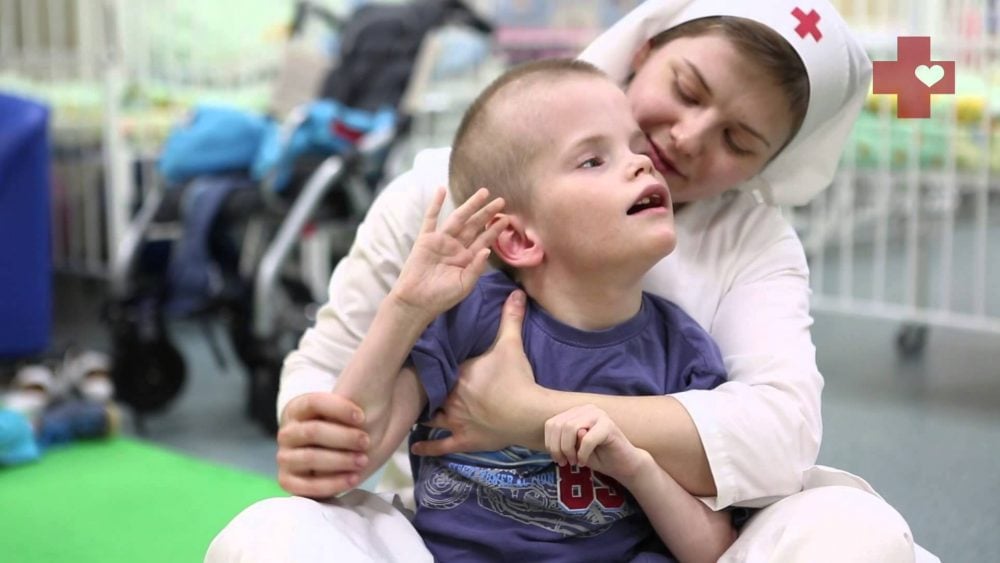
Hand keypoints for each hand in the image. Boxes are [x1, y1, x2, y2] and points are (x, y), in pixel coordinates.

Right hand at [276, 393, 370, 497]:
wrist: (323, 454)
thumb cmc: (338, 427)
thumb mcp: (339, 411)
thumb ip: (351, 400)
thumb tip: (377, 373)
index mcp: (296, 408)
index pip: (314, 402)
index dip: (339, 408)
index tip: (363, 416)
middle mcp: (286, 432)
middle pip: (313, 431)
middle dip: (343, 437)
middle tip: (367, 441)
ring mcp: (284, 457)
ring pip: (310, 457)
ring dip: (340, 460)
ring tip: (363, 460)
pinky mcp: (287, 481)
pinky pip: (307, 486)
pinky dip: (332, 483)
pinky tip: (353, 479)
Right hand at [391, 186, 506, 319]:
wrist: (416, 302)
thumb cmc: (441, 298)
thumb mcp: (465, 285)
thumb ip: (477, 267)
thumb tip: (487, 249)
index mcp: (467, 259)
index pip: (484, 240)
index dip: (495, 229)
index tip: (507, 219)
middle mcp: (456, 247)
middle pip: (474, 225)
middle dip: (487, 213)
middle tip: (501, 200)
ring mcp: (441, 241)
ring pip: (458, 218)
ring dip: (470, 205)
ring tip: (483, 192)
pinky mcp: (425, 239)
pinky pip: (431, 218)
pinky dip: (435, 204)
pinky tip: (441, 190)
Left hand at [411, 289, 540, 455]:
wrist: (528, 413)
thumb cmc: (517, 378)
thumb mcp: (511, 344)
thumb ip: (510, 318)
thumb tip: (516, 292)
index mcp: (458, 374)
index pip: (441, 368)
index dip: (437, 367)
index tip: (427, 363)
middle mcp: (451, 398)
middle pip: (433, 393)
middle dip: (427, 391)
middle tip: (415, 388)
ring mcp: (455, 421)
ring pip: (431, 419)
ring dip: (423, 416)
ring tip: (413, 413)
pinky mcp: (464, 440)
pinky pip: (440, 446)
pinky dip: (427, 447)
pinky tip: (416, 447)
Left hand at [544, 404, 650, 483]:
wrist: (623, 465)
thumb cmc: (597, 456)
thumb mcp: (574, 448)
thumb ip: (564, 439)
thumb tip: (559, 435)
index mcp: (576, 413)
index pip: (551, 423)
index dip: (550, 443)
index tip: (558, 459)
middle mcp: (587, 409)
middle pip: (559, 425)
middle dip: (558, 448)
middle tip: (565, 462)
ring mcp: (598, 414)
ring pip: (570, 428)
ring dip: (569, 449)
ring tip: (575, 461)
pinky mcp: (609, 425)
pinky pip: (587, 438)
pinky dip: (582, 453)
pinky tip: (584, 461)